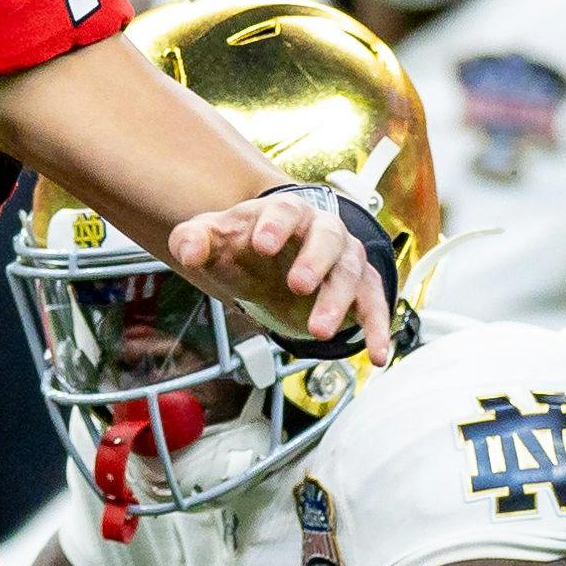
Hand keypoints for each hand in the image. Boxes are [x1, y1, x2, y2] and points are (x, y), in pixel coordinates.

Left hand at [170, 188, 398, 360]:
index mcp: (286, 212)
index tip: (263, 244)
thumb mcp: (214, 241)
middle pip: (329, 237)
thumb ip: (193, 239)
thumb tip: (188, 250)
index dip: (276, 225)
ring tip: (318, 332)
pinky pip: (374, 306)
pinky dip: (378, 330)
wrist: (273, 262)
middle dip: (315, 261)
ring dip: (337, 303)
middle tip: (297, 286)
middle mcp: (323, 230)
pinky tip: (376, 356)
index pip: (285, 209)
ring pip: (350, 274)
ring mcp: (344, 259)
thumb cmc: (245, 247)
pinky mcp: (360, 289)